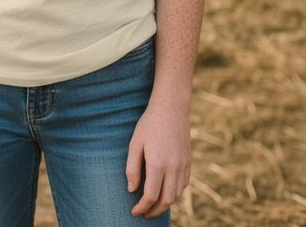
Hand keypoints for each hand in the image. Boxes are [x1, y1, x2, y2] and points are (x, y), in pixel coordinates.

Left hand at [126, 102, 190, 218]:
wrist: (171, 107)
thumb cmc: (149, 124)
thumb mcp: (135, 143)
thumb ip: (132, 168)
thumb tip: (132, 190)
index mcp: (158, 163)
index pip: (151, 196)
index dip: (142, 207)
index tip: (134, 211)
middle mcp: (173, 167)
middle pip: (166, 200)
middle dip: (154, 211)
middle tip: (144, 213)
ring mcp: (183, 165)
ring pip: (176, 194)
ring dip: (165, 203)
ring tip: (153, 204)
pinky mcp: (189, 161)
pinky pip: (183, 184)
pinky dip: (174, 192)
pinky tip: (165, 190)